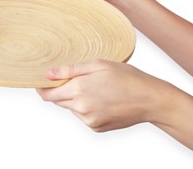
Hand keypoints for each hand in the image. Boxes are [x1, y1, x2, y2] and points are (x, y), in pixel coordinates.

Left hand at [37, 60, 173, 131]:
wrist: (150, 99)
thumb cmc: (128, 78)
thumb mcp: (99, 65)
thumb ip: (70, 70)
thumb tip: (48, 74)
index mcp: (79, 90)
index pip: (48, 95)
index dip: (43, 89)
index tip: (43, 83)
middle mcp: (81, 108)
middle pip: (59, 101)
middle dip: (62, 91)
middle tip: (78, 80)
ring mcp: (89, 120)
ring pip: (72, 109)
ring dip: (76, 99)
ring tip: (97, 89)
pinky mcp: (97, 128)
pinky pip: (84, 116)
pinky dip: (87, 108)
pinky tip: (102, 100)